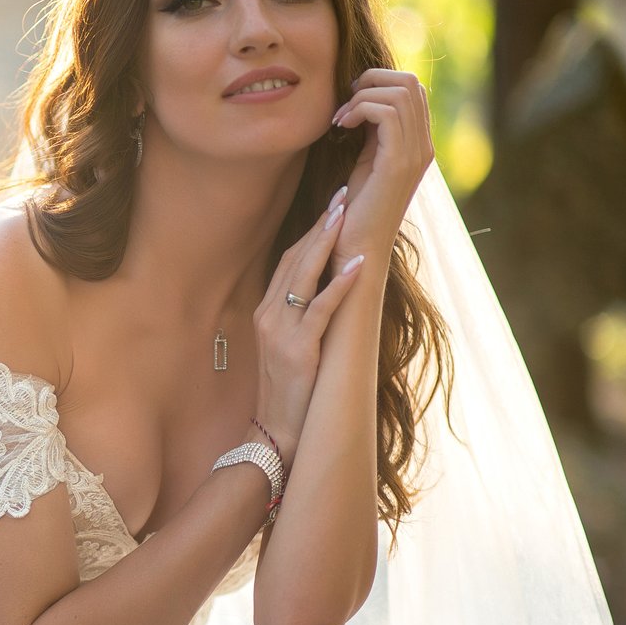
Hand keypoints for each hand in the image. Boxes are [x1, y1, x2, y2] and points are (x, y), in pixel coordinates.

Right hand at [250, 187, 365, 462]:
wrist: (276, 431)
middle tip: (343, 193)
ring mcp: (280, 331)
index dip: (310, 231)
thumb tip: (327, 288)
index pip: (287, 260)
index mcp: (266, 311)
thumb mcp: (290, 345)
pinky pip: (321, 309)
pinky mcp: (298, 350)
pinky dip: (340, 284)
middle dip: (320, 224)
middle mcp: (268, 315)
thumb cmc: (290, 390)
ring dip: (327, 241)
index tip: (332, 205)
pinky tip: (358, 264)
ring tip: (347, 212)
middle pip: (294, 259)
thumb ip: (301, 315)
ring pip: (303, 275)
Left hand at [329, 68, 435, 263]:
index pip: (413, 88)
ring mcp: (414, 154)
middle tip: (345, 101)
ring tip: (341, 118)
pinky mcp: (397, 163)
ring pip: (399, 92)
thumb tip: (365, 99)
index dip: (380, 81)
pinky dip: (359, 109)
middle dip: (372, 80)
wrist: (358, 247)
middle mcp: (423, 146)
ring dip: (362, 95)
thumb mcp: (368, 160)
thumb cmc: (356, 208)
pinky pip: (386, 112)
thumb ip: (375, 131)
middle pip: (410, 82)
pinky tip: (342, 126)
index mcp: (419, 144)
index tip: (350, 100)